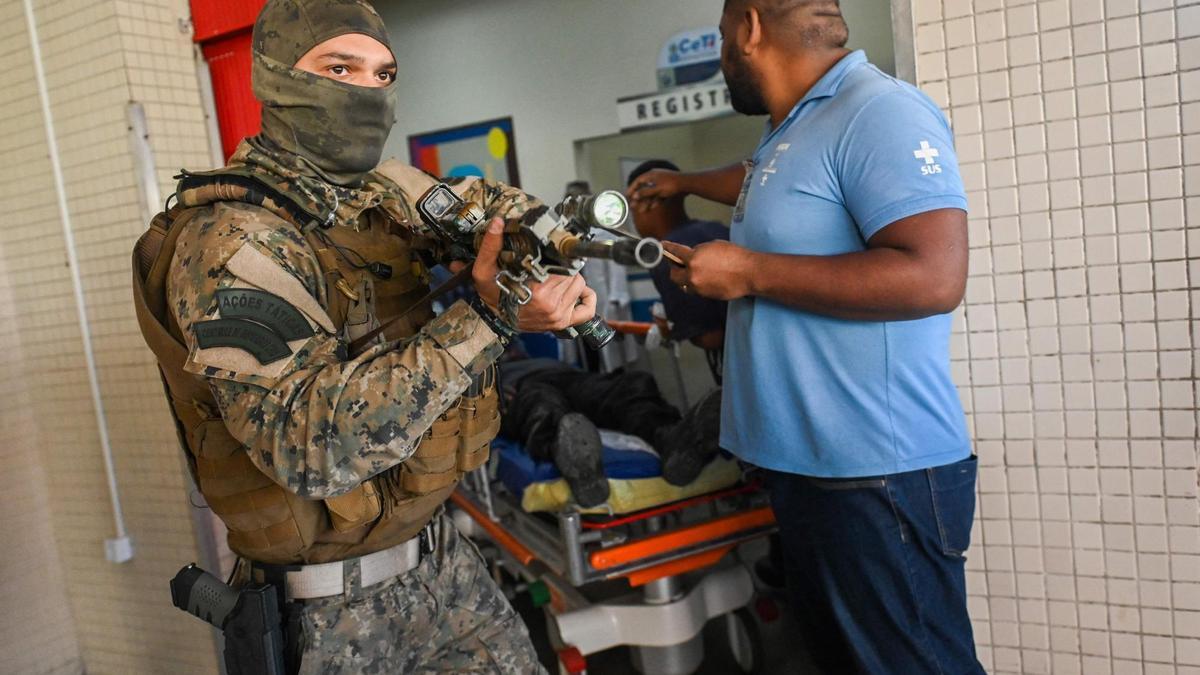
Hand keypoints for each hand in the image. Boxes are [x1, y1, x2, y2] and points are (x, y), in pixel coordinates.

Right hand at [462, 218, 597, 331]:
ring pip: (579, 285)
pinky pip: (587, 310)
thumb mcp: (484, 270)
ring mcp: (558, 315)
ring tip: (554, 278)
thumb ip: (491, 246)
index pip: (561, 264)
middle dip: (561, 267)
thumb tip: (497, 223)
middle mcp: (551, 305)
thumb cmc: (493, 295)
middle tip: (547, 267)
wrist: (493, 319)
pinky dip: (586, 298)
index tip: (549, 254)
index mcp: (537, 291)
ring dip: (570, 279)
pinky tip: (575, 292)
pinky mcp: (562, 322)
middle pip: (571, 272)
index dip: (556, 256)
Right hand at [626, 168, 686, 213]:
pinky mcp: (667, 188)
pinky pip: (659, 195)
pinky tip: (653, 207)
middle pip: (644, 188)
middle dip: (639, 198)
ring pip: (651, 193)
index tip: (627, 196)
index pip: (638, 181)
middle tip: (633, 205)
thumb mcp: (657, 189)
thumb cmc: (671, 184)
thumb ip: (645, 193)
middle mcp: (655, 178)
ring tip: (642, 210)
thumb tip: (635, 196)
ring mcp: (662, 183)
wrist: (686, 183)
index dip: (632, 188)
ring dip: (646, 202)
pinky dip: (655, 200)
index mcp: (651, 175)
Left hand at [664, 240, 755, 300]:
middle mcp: (692, 275)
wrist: (749, 273)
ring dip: (685, 279)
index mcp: (693, 259)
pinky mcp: (706, 295)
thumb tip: (691, 257)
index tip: (663, 246)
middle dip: (675, 269)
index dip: (668, 249)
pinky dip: (696, 285)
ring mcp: (698, 287)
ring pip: (684, 285)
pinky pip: (696, 290)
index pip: (675, 253)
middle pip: (674, 275)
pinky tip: (704, 279)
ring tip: (692, 273)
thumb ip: (698, 252)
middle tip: (677, 264)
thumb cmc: (734, 256)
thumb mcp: (713, 247)